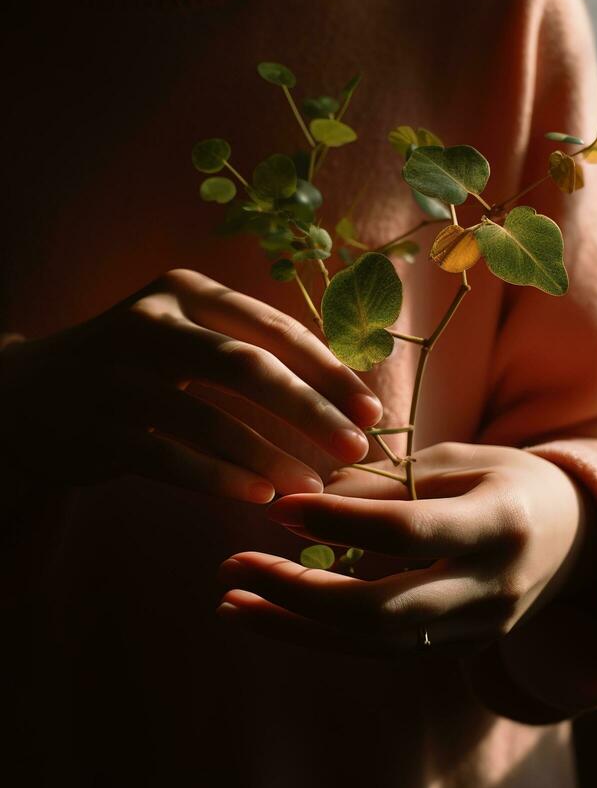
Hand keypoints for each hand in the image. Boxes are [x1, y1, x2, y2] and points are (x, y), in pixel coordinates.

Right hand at [0, 269, 381, 502]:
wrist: (31, 396)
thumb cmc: (136, 366)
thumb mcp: (186, 334)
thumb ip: (249, 348)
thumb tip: (341, 388)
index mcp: (185, 290)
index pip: (273, 327)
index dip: (328, 370)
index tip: (371, 409)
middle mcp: (150, 323)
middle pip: (248, 368)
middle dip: (311, 412)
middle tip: (356, 451)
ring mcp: (117, 376)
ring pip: (210, 419)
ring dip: (272, 457)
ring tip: (315, 488)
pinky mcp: (96, 428)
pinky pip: (170, 459)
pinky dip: (220, 479)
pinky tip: (260, 497)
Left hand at [217, 442, 596, 654]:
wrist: (575, 543)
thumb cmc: (510, 483)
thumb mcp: (461, 461)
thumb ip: (392, 481)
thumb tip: (310, 497)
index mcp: (499, 525)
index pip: (409, 531)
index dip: (341, 519)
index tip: (281, 506)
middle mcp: (488, 589)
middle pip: (385, 611)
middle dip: (300, 593)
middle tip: (234, 565)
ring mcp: (473, 630)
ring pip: (374, 644)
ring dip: (295, 626)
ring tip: (230, 601)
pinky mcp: (454, 650)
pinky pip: (378, 650)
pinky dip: (318, 636)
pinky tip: (268, 615)